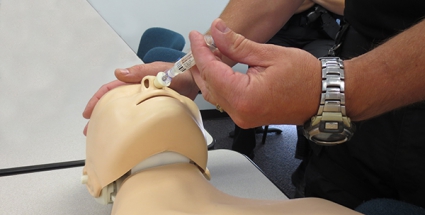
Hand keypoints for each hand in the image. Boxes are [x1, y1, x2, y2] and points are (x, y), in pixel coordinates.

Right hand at [82, 61, 199, 134]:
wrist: (194, 79)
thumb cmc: (176, 72)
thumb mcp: (157, 69)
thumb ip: (140, 71)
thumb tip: (119, 73)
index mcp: (133, 81)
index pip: (110, 90)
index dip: (97, 100)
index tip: (88, 112)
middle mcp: (136, 92)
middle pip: (113, 104)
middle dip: (100, 116)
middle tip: (90, 130)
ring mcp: (144, 101)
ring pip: (124, 113)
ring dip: (113, 122)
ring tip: (103, 136)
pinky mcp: (153, 110)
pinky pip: (137, 119)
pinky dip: (129, 126)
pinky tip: (125, 136)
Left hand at [190, 18, 321, 127]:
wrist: (322, 96)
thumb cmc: (304, 77)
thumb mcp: (268, 54)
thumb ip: (237, 44)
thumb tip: (217, 31)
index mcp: (244, 96)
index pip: (211, 70)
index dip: (200, 51)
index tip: (196, 36)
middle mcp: (240, 112)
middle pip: (207, 84)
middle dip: (200, 62)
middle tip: (198, 43)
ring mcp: (243, 117)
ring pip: (213, 94)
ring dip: (206, 74)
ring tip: (206, 54)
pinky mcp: (246, 117)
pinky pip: (224, 100)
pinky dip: (217, 84)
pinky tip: (218, 70)